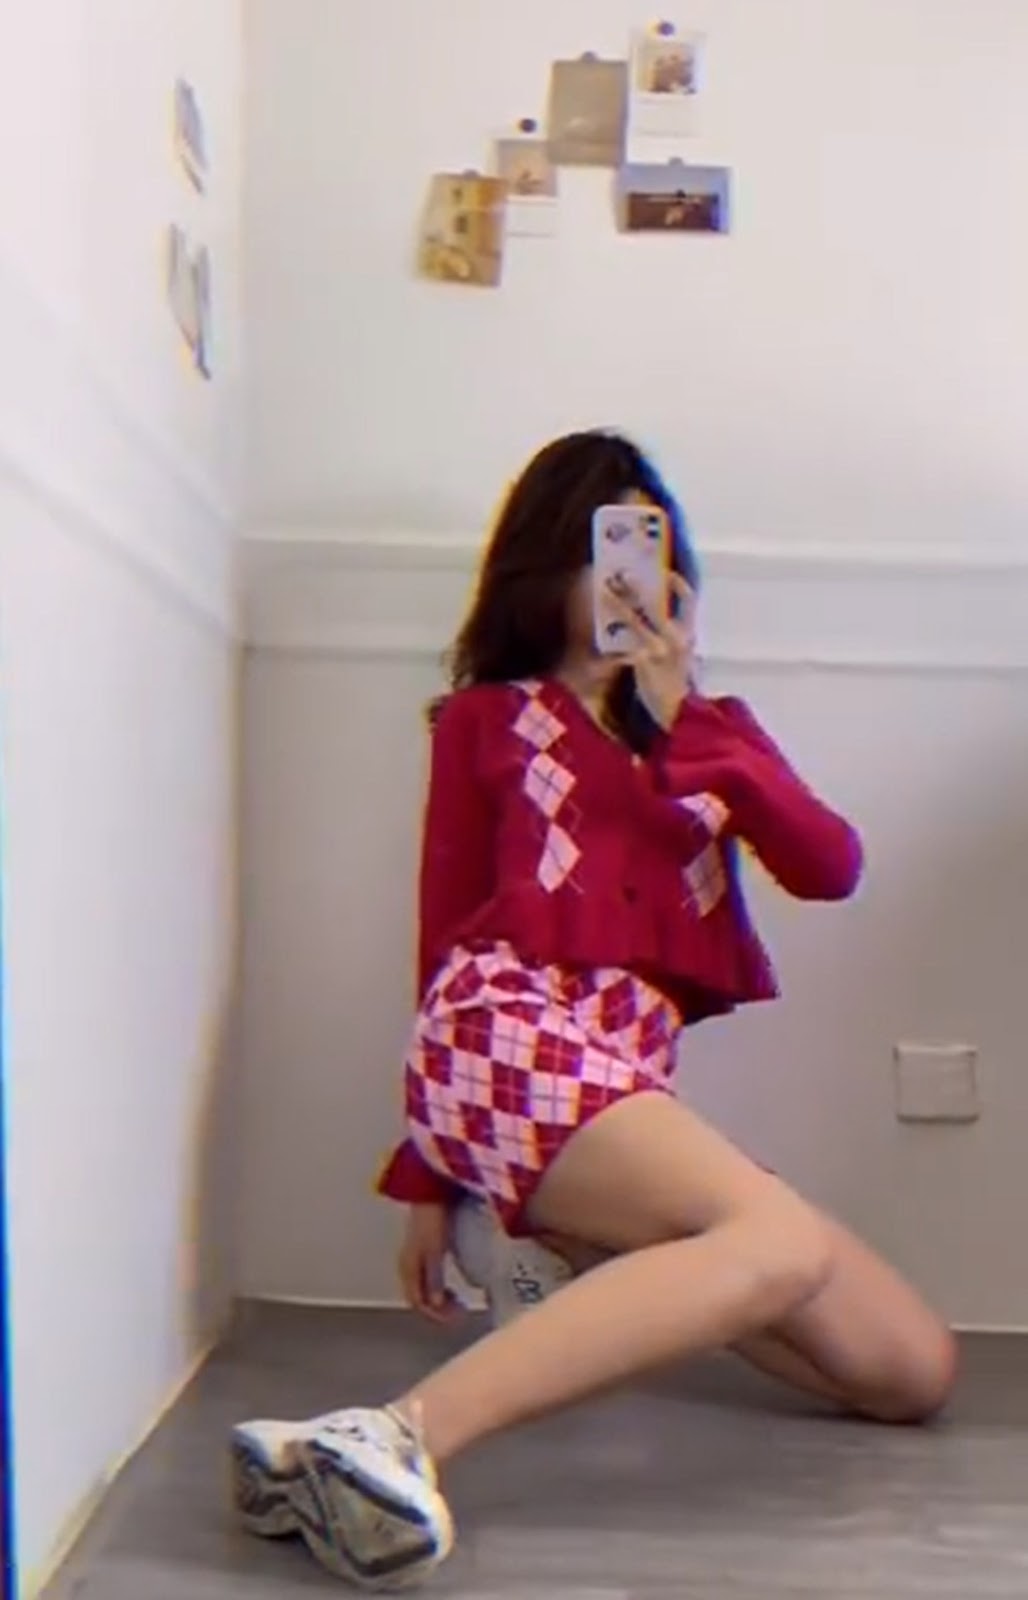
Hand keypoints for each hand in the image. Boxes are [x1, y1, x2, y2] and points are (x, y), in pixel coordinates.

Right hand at [397, 1203, 458, 1322]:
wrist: (430, 1191)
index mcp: (407, 1268)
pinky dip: (440, 1290)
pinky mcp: (424, 1253)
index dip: (436, 1315)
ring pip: (424, 1292)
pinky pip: (428, 1281)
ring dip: (440, 1302)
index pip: (417, 1302)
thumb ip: (434, 1277)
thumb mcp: (434, 1250)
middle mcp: (407, 1266)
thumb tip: (435, 1304)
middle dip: (439, 1311)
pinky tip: (452, 1288)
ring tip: (458, 1303)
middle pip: (420, 1299)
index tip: (455, 1318)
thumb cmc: (431, 1217)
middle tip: (459, 1312)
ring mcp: (414, 1260)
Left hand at [607, 571, 695, 730]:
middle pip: (655, 603)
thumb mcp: (680, 655)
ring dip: (617, 604)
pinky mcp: (643, 663)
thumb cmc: (674, 681)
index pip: (688, 600)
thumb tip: (654, 614)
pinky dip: (610, 637)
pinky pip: (623, 645)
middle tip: (621, 574)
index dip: (677, 583)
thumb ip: (671, 635)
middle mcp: (677, 638)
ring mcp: (659, 650)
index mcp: (687, 634)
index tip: (664, 572)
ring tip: (603, 592)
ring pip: (635, 620)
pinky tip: (597, 630)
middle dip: (637, 587)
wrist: (675, 711)